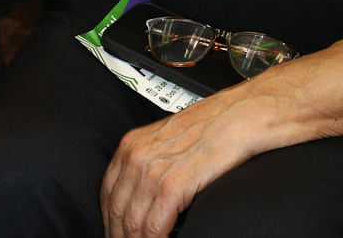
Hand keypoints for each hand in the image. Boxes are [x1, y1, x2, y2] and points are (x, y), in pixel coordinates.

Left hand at [101, 91, 251, 237]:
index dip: (110, 220)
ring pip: (133, 224)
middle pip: (116, 211)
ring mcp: (153, 172)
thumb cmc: (207, 128)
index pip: (107, 193)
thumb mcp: (164, 140)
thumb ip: (147, 162)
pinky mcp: (172, 186)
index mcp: (130, 145)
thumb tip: (140, 195)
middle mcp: (136, 157)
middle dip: (120, 235)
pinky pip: (154, 228)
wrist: (235, 118)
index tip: (115, 233)